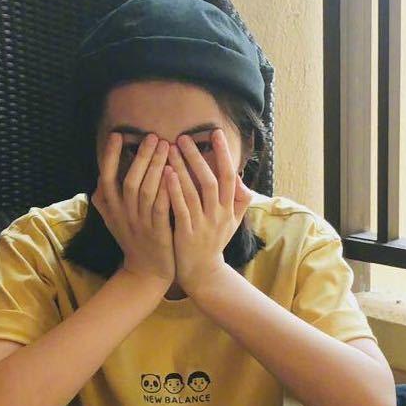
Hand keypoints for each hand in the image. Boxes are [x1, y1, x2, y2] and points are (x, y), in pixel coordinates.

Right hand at [91, 131, 174, 284]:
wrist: (146, 272)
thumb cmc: (133, 240)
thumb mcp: (114, 221)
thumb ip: (105, 201)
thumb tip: (99, 179)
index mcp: (111, 209)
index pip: (106, 177)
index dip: (110, 155)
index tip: (117, 135)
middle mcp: (123, 214)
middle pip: (129, 180)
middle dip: (141, 156)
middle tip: (152, 136)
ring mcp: (140, 223)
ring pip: (145, 190)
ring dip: (155, 166)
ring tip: (166, 146)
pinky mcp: (157, 232)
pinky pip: (160, 207)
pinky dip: (165, 189)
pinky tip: (173, 172)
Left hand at [165, 128, 252, 294]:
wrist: (202, 272)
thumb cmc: (214, 242)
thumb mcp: (232, 222)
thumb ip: (239, 199)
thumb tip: (240, 175)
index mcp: (229, 209)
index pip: (229, 176)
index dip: (223, 154)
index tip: (215, 133)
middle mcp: (218, 215)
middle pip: (211, 180)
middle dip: (198, 157)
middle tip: (183, 137)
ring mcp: (203, 225)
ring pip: (195, 192)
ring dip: (183, 168)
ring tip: (170, 149)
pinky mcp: (186, 233)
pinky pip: (181, 208)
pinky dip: (174, 190)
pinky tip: (165, 174)